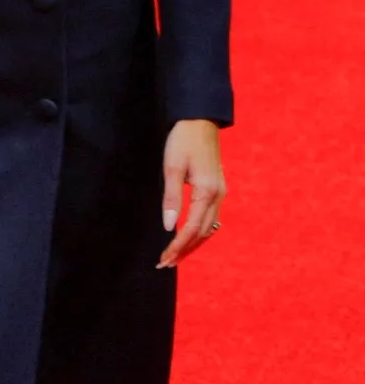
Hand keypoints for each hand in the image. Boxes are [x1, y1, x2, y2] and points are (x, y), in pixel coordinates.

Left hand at [157, 119, 226, 267]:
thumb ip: (172, 198)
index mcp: (207, 192)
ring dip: (193, 244)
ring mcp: (220, 192)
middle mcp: (218, 196)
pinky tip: (188, 236)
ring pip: (209, 228)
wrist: (200, 120)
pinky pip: (211, 217)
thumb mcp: (172, 168)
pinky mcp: (218, 188)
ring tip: (175, 255)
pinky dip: (200, 231)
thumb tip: (169, 227)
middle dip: (184, 251)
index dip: (177, 247)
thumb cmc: (183, 140)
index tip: (163, 259)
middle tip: (165, 263)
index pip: (191, 229)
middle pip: (202, 233)